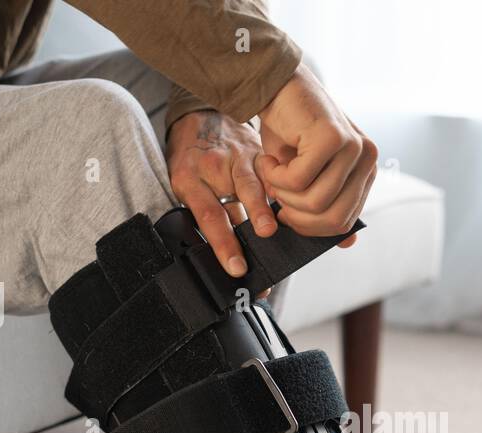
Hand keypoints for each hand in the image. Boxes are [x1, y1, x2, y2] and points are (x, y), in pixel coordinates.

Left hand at [166, 110, 276, 276]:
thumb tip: (227, 251)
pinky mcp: (259, 153)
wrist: (198, 117)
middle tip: (267, 232)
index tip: (236, 266)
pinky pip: (273, 174)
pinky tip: (298, 204)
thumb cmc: (190, 157)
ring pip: (262, 180)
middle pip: (241, 191)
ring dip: (276, 201)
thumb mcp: (184, 185)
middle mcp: (218, 166)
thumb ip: (204, 214)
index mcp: (192, 178)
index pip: (210, 215)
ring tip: (290, 219)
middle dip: (257, 212)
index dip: (224, 243)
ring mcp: (241, 157)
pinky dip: (286, 190)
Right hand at [257, 64, 376, 247]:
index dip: (310, 227)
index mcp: (365, 171)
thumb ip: (327, 206)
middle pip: (333, 219)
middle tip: (276, 194)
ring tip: (271, 171)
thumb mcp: (308, 176)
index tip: (286, 213)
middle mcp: (367, 158)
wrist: (274, 86)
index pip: (344, 223)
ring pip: (315, 202)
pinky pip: (298, 181)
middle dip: (296, 215)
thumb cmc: (288, 133)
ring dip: (282, 193)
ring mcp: (354, 146)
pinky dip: (274, 175)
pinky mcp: (332, 137)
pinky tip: (268, 157)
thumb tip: (348, 244)